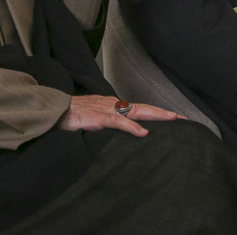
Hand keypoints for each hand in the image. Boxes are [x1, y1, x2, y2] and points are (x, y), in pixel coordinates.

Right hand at [55, 95, 184, 137]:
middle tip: (182, 118)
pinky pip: (118, 121)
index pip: (138, 109)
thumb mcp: (94, 120)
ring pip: (135, 111)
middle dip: (163, 113)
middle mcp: (113, 104)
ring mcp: (106, 109)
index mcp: (113, 106)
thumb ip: (109, 124)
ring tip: (171, 119)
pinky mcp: (98, 117)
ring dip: (154, 115)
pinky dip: (131, 127)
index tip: (173, 118)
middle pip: (143, 108)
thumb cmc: (73, 116)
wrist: (55, 110)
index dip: (156, 113)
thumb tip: (123, 132)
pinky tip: (143, 132)